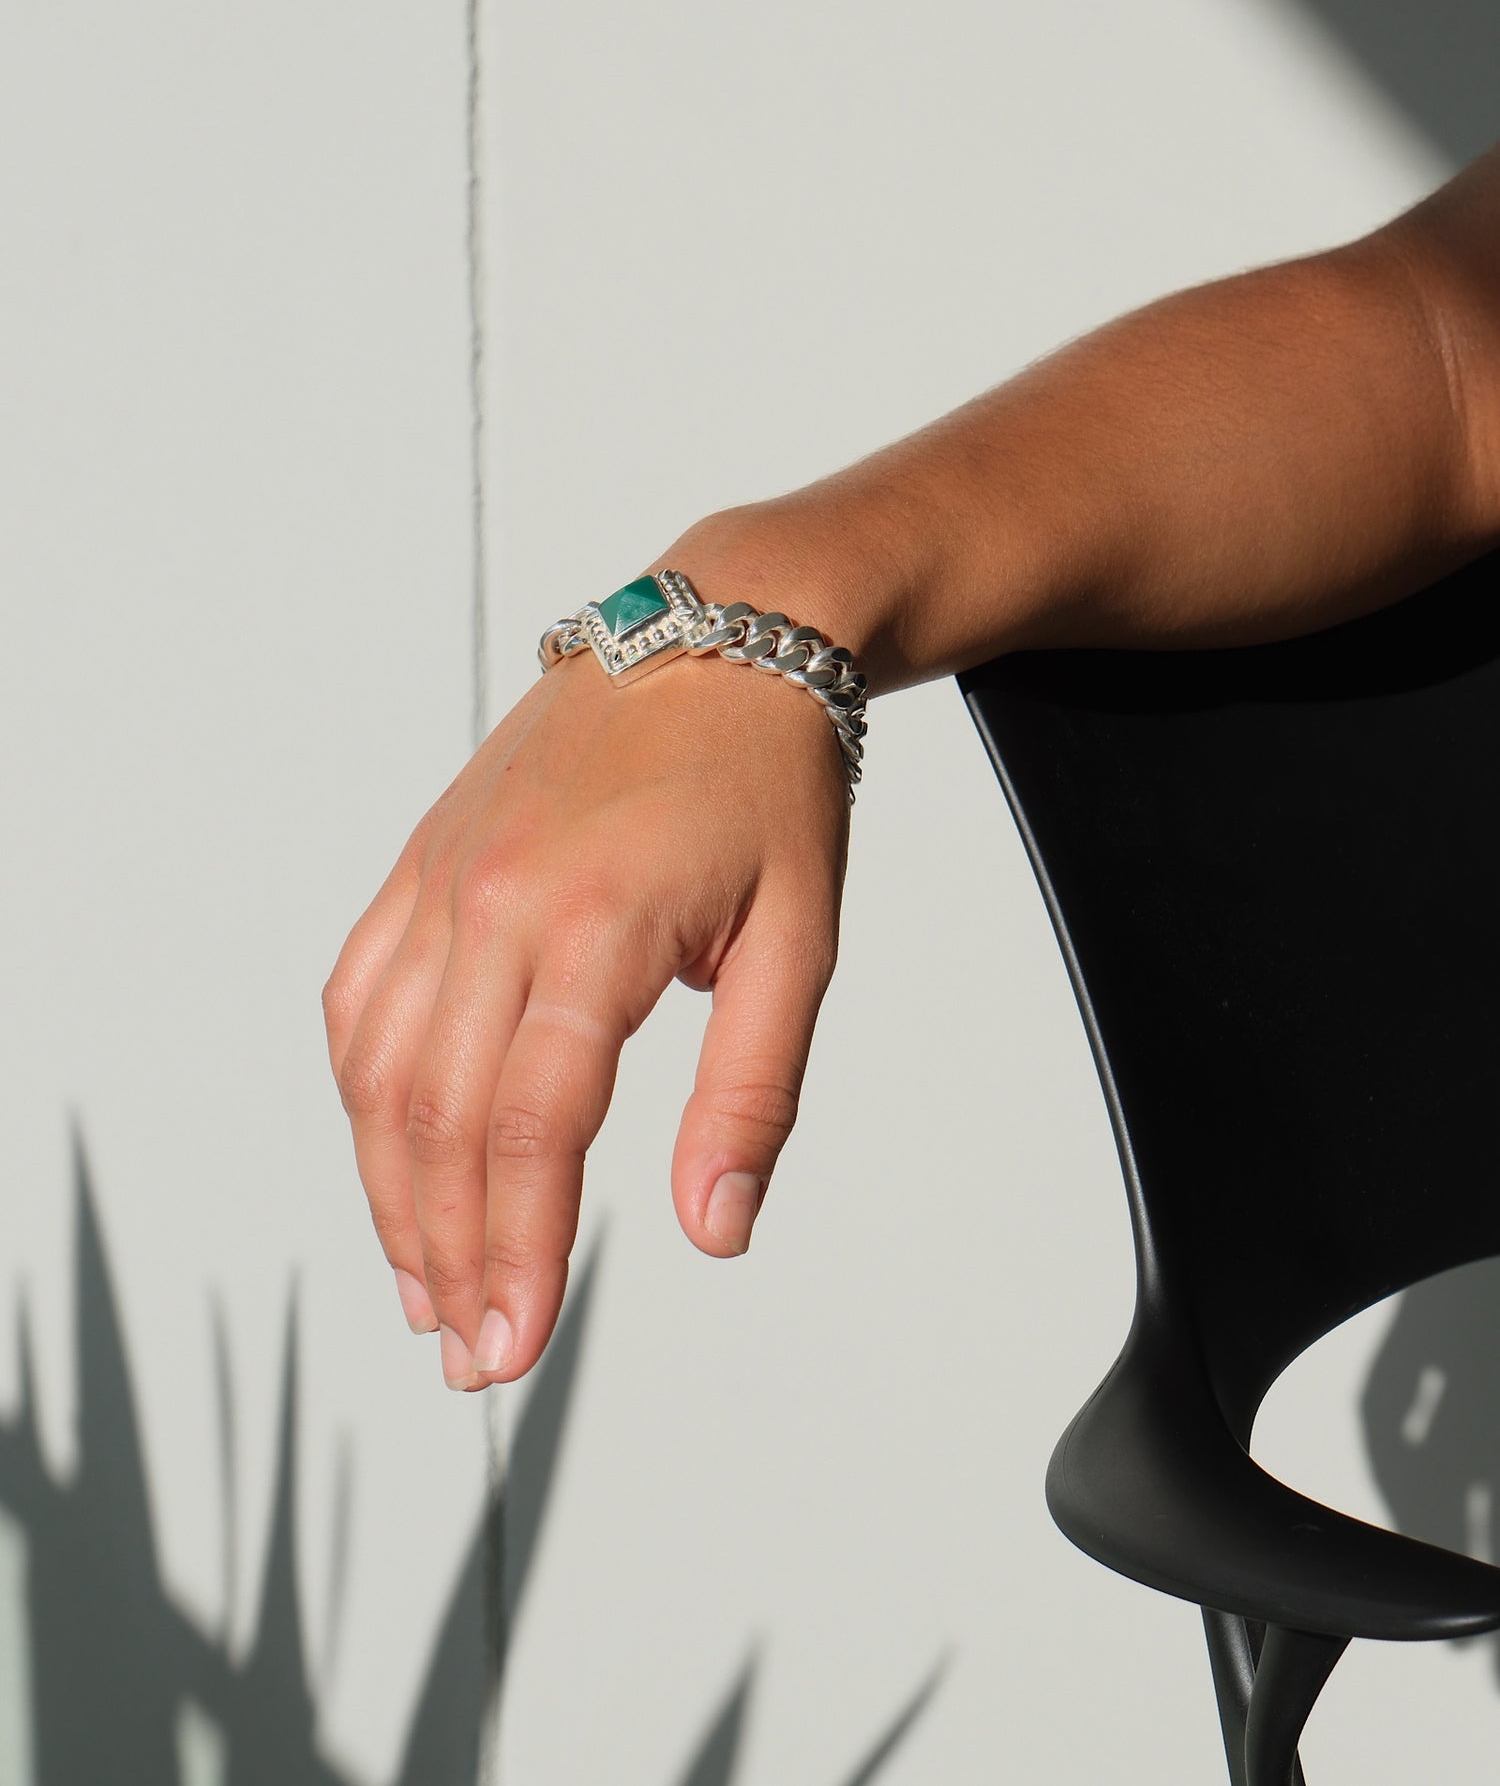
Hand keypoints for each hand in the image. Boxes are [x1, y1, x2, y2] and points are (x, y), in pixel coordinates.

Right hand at [322, 627, 849, 1388]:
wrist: (719, 637)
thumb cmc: (770, 787)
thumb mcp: (801, 942)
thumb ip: (751, 1091)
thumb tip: (715, 1231)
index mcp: (595, 925)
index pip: (533, 1130)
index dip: (518, 1254)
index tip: (513, 1349)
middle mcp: (493, 902)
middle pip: (440, 1118)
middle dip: (450, 1254)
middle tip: (471, 1355)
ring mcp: (443, 877)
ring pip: (380, 1070)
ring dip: (392, 1193)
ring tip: (425, 1288)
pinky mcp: (423, 861)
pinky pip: (359, 997)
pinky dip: (363, 1093)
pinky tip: (388, 1157)